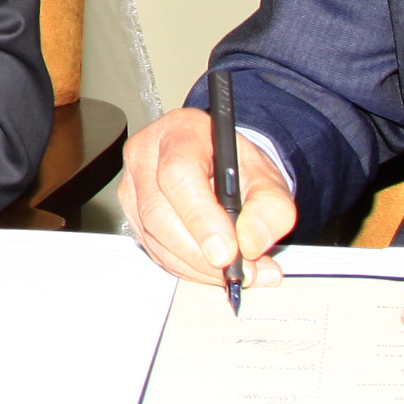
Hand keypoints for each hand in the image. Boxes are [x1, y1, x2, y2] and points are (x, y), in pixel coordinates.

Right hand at [119, 106, 297, 290]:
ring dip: (197, 265)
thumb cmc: (237, 167)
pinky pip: (154, 250)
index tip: (227, 251)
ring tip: (236, 270)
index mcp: (181, 133)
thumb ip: (271, 208)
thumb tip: (250, 242)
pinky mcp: (132, 214)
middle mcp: (146, 155)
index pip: (179, 174)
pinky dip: (187, 267)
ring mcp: (132, 186)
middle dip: (201, 252)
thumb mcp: (269, 179)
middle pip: (159, 212)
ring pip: (154, 238)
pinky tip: (213, 267)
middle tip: (238, 269)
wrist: (220, 166)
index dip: (201, 217)